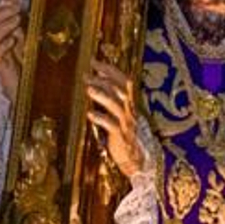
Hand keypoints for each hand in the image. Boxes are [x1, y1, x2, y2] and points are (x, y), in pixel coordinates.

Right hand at [0, 0, 25, 96]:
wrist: (25, 85)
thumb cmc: (25, 60)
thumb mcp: (24, 35)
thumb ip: (18, 17)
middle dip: (1, 13)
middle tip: (17, 7)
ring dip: (4, 25)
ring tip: (17, 19)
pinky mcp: (0, 66)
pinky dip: (4, 44)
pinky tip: (13, 39)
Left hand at [86, 60, 142, 180]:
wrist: (137, 161)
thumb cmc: (125, 137)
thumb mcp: (120, 116)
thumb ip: (111, 100)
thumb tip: (96, 82)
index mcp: (130, 105)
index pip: (124, 81)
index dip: (110, 70)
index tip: (94, 62)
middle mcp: (130, 112)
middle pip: (121, 90)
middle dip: (104, 80)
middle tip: (87, 74)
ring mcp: (127, 125)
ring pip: (117, 105)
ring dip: (102, 95)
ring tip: (88, 89)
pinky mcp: (121, 138)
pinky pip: (112, 126)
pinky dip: (101, 118)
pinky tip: (90, 114)